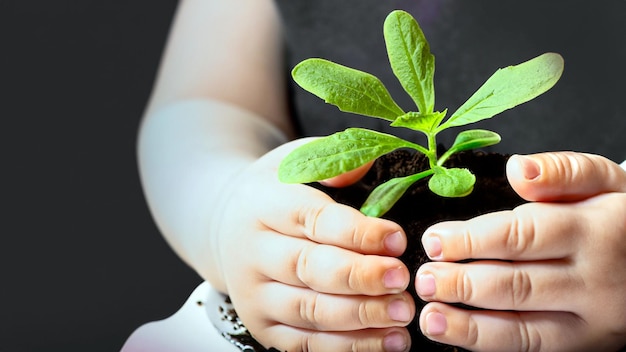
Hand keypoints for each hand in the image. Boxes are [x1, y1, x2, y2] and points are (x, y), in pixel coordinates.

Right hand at [210, 139, 415, 351]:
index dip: (357, 232)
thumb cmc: (275, 194)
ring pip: (309, 311)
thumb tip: (365, 165)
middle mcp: (253, 253)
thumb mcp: (295, 162)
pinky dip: (347, 347)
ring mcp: (255, 295)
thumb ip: (331, 161)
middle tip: (402, 279)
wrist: (228, 227)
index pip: (312, 219)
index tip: (396, 239)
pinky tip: (385, 341)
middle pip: (308, 268)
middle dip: (360, 276)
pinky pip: (305, 344)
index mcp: (264, 206)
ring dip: (360, 316)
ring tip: (402, 313)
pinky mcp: (262, 327)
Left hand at [415, 152, 625, 350]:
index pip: (521, 237)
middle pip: (517, 285)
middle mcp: (594, 281)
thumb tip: (516, 170)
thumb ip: (562, 171)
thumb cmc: (620, 214)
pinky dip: (491, 344)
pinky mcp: (587, 344)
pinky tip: (458, 334)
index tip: (433, 241)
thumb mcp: (605, 180)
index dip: (471, 241)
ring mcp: (593, 320)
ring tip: (429, 317)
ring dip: (469, 327)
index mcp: (594, 231)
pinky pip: (533, 348)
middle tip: (423, 280)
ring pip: (523, 329)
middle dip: (462, 285)